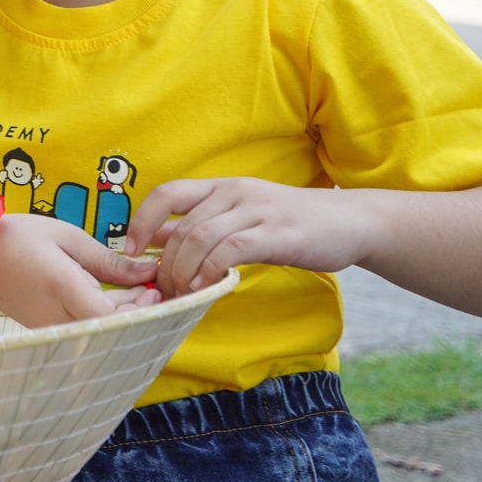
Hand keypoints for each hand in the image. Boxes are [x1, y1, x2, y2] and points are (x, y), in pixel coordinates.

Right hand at [0, 213, 160, 327]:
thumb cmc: (14, 237)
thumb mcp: (65, 236)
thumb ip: (106, 259)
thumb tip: (144, 271)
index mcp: (60, 287)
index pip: (108, 316)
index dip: (138, 308)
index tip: (153, 287)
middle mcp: (55, 315)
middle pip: (109, 328)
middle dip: (138, 310)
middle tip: (154, 286)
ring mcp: (50, 327)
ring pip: (99, 330)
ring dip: (124, 313)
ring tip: (139, 287)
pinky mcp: (47, 329)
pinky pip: (85, 327)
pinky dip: (106, 315)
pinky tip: (116, 294)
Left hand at [122, 178, 373, 299]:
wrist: (349, 222)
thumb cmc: (289, 223)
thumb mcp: (240, 216)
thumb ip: (200, 225)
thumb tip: (155, 240)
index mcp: (221, 187)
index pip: (166, 193)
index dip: (142, 221)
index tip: (132, 251)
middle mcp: (235, 192)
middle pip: (182, 226)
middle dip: (165, 263)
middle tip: (163, 290)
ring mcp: (257, 210)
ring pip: (201, 238)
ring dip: (184, 271)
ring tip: (182, 294)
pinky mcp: (279, 233)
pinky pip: (232, 250)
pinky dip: (212, 270)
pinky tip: (208, 287)